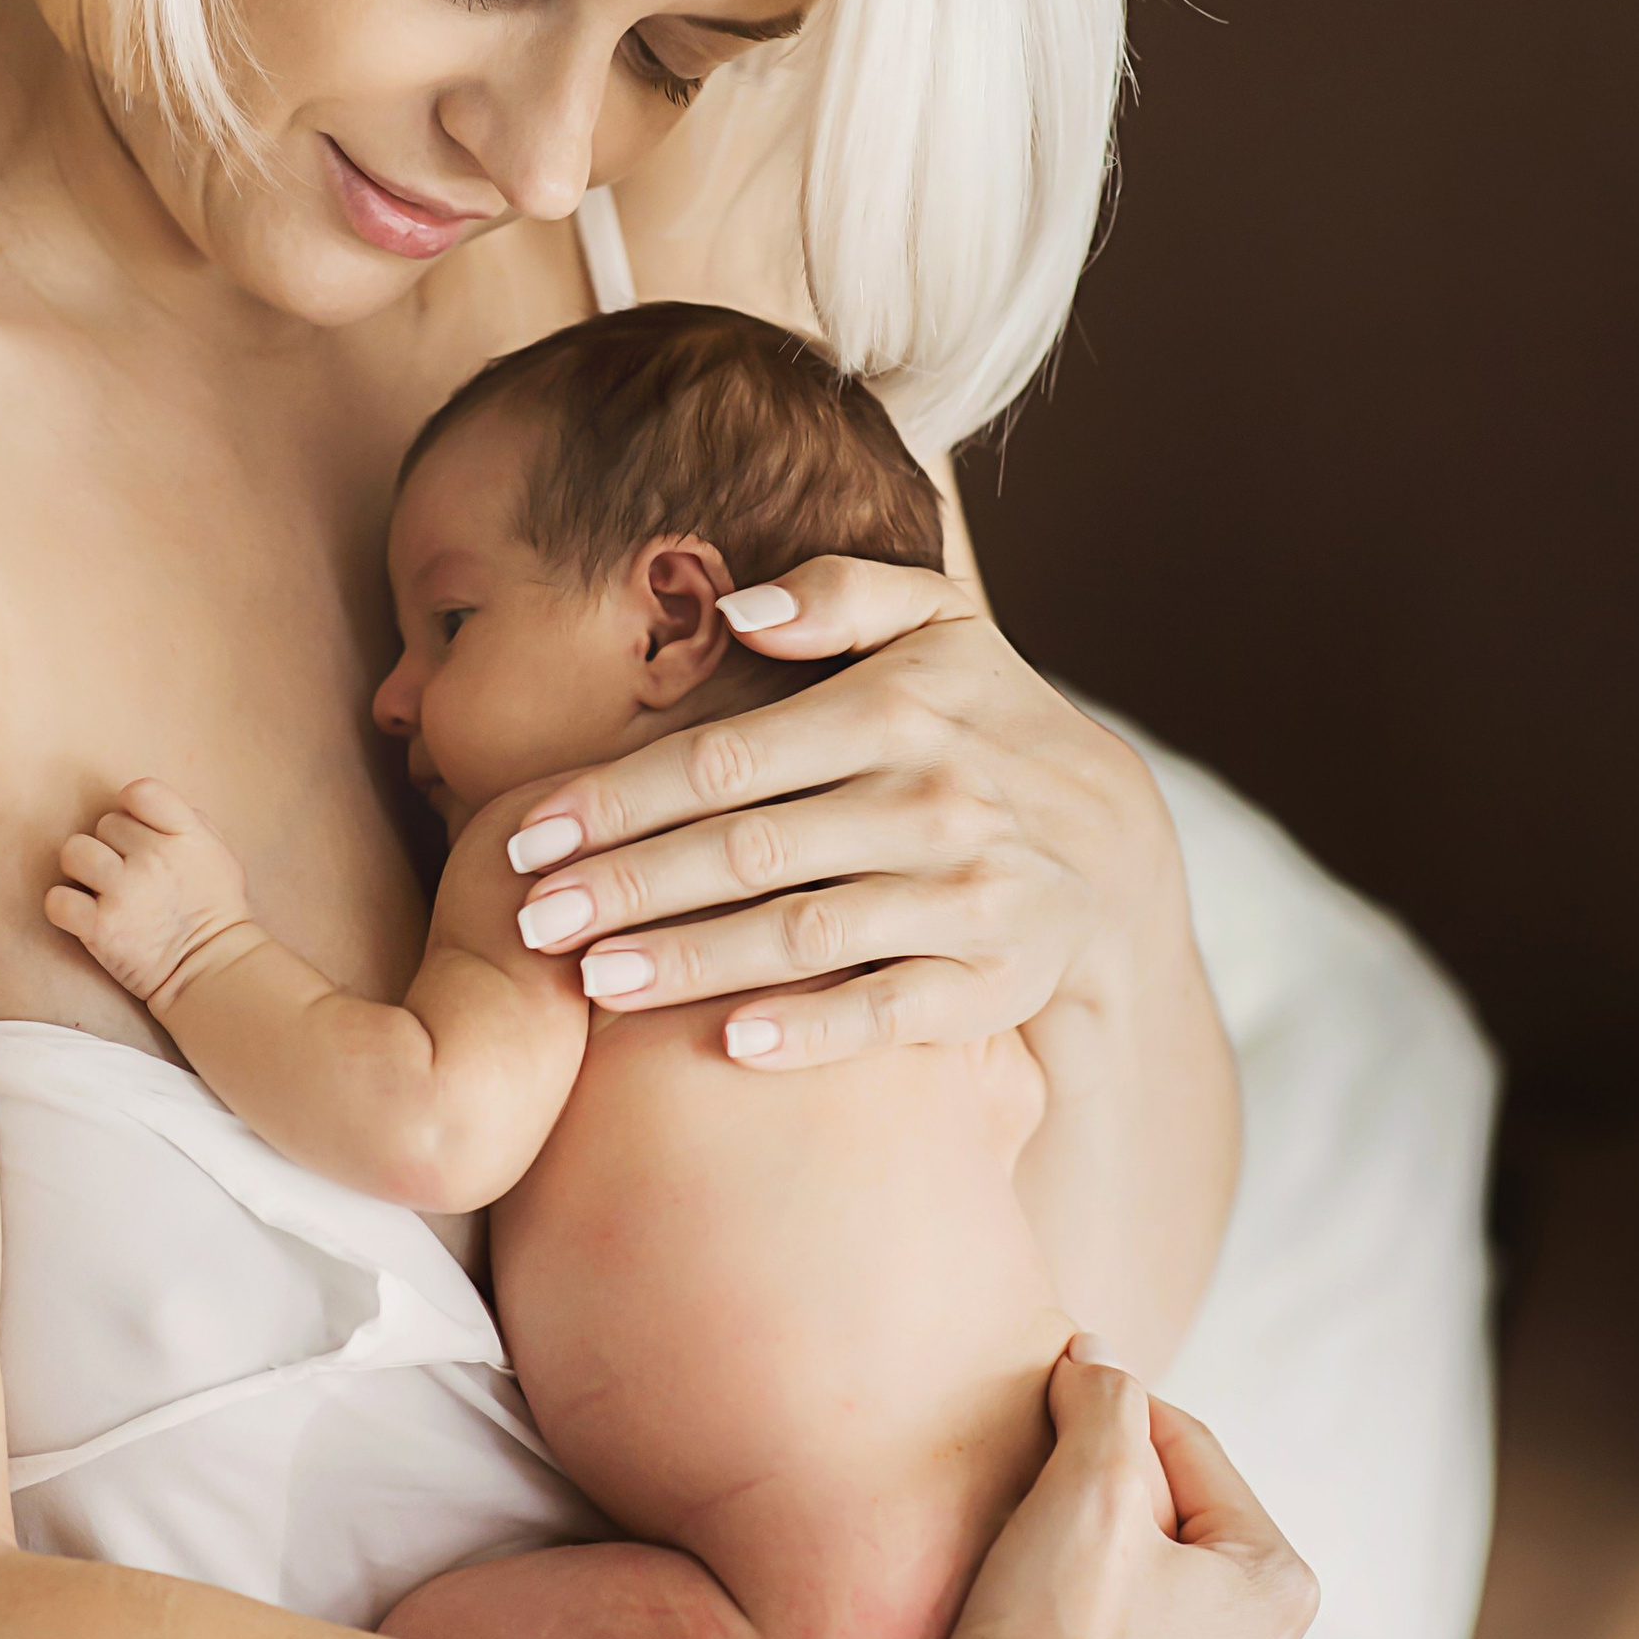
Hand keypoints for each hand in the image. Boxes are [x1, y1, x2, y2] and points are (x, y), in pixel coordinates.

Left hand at [45, 781, 257, 1010]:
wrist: (213, 970)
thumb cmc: (215, 910)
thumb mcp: (217, 853)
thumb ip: (185, 821)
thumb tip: (145, 805)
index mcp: (185, 833)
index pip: (140, 791)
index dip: (132, 808)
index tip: (140, 832)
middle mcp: (154, 856)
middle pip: (105, 824)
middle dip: (114, 848)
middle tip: (133, 878)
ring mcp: (125, 891)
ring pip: (74, 851)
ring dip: (83, 870)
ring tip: (103, 891)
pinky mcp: (100, 927)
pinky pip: (57, 899)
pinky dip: (64, 907)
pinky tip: (83, 916)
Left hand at [500, 557, 1171, 1065]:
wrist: (1109, 842)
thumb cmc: (981, 722)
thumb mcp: (937, 624)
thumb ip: (838, 593)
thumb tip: (735, 607)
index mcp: (895, 710)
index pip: (726, 758)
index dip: (619, 797)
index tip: (528, 831)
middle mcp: (931, 801)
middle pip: (747, 850)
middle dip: (628, 886)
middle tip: (529, 920)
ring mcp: (966, 896)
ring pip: (804, 934)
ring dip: (693, 961)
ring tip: (593, 981)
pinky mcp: (991, 980)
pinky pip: (889, 1009)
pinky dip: (813, 1030)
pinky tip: (730, 1045)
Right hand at [920, 1339, 1315, 1638]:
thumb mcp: (1085, 1487)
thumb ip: (1104, 1402)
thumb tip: (1098, 1356)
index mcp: (1280, 1587)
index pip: (1189, 1451)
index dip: (1109, 1407)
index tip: (1047, 1390)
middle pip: (1179, 1531)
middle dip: (1110, 1495)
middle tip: (1033, 1478)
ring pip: (1157, 1607)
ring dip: (1101, 1574)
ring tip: (1028, 1564)